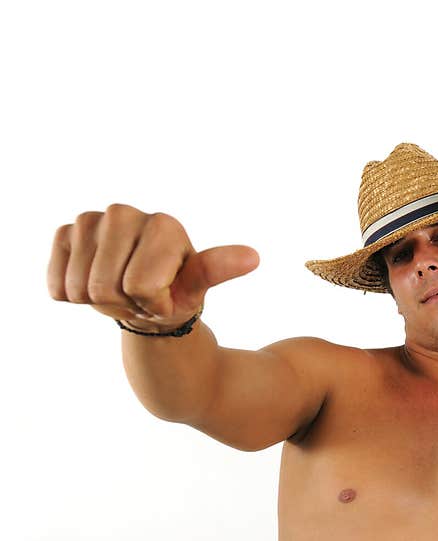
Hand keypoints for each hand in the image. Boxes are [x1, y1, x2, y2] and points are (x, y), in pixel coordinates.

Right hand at [48, 203, 258, 330]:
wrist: (145, 297)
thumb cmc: (177, 292)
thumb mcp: (197, 286)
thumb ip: (218, 269)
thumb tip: (253, 257)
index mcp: (164, 224)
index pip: (141, 286)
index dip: (153, 303)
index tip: (164, 294)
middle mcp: (125, 213)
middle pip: (105, 288)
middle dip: (124, 303)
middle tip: (139, 294)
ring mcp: (91, 220)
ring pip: (79, 288)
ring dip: (99, 302)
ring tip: (120, 288)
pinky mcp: (65, 234)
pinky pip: (57, 285)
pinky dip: (73, 296)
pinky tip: (93, 282)